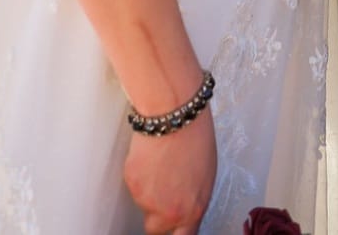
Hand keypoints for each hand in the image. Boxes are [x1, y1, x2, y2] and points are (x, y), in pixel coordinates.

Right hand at [123, 111, 215, 234]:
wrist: (175, 114)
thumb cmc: (195, 137)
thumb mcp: (206, 177)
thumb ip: (194, 202)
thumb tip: (186, 211)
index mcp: (192, 211)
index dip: (175, 232)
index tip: (173, 228)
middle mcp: (169, 212)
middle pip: (156, 229)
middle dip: (157, 215)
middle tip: (163, 191)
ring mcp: (147, 200)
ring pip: (143, 204)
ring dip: (149, 190)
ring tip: (161, 163)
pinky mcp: (132, 183)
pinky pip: (134, 186)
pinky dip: (139, 174)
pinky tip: (150, 156)